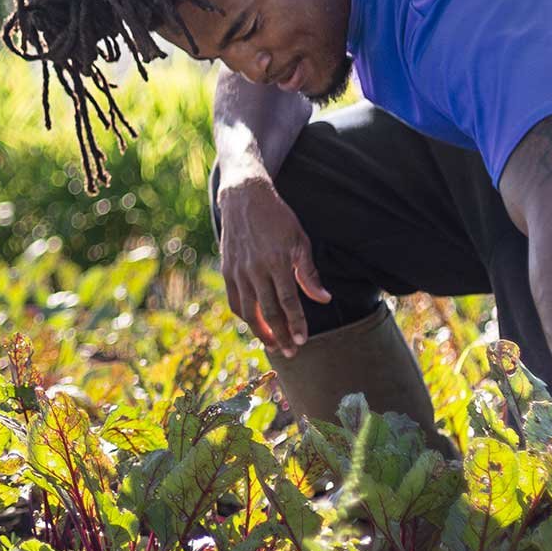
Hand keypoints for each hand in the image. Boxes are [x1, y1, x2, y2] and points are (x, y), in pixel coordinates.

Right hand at [215, 176, 329, 356]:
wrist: (244, 197)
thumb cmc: (278, 218)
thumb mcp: (300, 240)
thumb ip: (309, 273)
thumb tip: (324, 299)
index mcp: (277, 262)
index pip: (288, 302)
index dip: (296, 324)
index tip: (303, 341)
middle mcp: (256, 269)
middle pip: (268, 312)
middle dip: (281, 336)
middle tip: (291, 353)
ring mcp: (238, 271)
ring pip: (249, 311)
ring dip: (261, 331)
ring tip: (273, 344)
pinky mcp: (227, 270)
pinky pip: (235, 300)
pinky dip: (244, 316)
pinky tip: (255, 324)